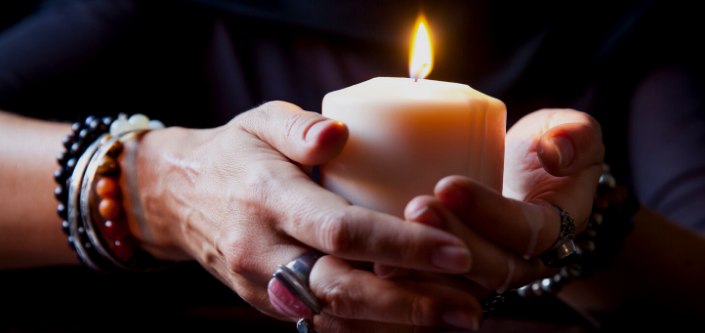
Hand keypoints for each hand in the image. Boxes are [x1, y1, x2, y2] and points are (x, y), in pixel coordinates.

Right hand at [123, 102, 483, 331]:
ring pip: (334, 316)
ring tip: (455, 321)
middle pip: (342, 287)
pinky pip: (322, 322)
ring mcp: (262, 285)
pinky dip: (369, 328)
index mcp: (268, 199)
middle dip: (410, 303)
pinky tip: (413, 324)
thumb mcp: (260, 122)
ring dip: (396, 324)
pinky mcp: (267, 304)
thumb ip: (299, 127)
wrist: (177, 198)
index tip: (454, 250)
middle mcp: (263, 251)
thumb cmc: (234, 153)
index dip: (400, 245)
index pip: (341, 231)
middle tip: (468, 307)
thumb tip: (339, 133)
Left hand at [376, 109, 603, 293]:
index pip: (525, 232)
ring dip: (423, 261)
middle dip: (450, 238)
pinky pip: (434, 284)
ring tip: (387, 231)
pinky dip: (406, 273)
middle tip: (416, 206)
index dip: (488, 212)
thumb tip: (554, 151)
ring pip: (458, 284)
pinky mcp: (457, 272)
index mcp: (553, 229)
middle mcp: (522, 260)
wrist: (530, 176)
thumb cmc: (550, 149)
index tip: (448, 184)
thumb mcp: (575, 133)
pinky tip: (373, 255)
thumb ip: (576, 135)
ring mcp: (487, 271)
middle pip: (489, 266)